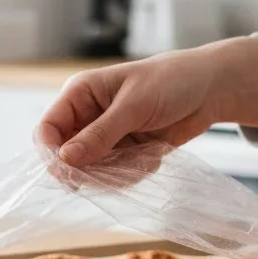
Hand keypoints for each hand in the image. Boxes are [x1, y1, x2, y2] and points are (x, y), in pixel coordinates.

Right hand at [37, 37, 257, 165]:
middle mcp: (87, 116)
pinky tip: (153, 158)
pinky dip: (133, 173)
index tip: (69, 174)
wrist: (209, 90)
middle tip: (117, 169)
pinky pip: (116, 176)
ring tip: (144, 157)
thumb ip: (100, 134)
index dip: (52, 153)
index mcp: (80, 94)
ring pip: (91, 171)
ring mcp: (106, 137)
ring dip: (116, 173)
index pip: (48, 129)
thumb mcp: (134, 106)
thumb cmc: (170, 82)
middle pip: (66, 156)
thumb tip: (65, 159)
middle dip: (89, 168)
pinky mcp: (125, 152)